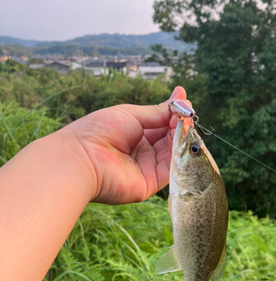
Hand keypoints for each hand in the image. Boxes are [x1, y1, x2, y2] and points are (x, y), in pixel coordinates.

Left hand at [59, 86, 190, 204]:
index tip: (186, 104)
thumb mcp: (132, 114)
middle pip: (169, 140)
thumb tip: (182, 96)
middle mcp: (141, 153)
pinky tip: (181, 140)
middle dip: (180, 126)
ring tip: (184, 124)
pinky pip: (170, 171)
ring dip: (180, 138)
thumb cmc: (100, 131)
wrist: (82, 157)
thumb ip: (159, 111)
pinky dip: (179, 156)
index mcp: (134, 135)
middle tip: (188, 114)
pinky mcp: (149, 185)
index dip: (174, 116)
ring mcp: (145, 169)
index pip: (161, 125)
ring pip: (172, 154)